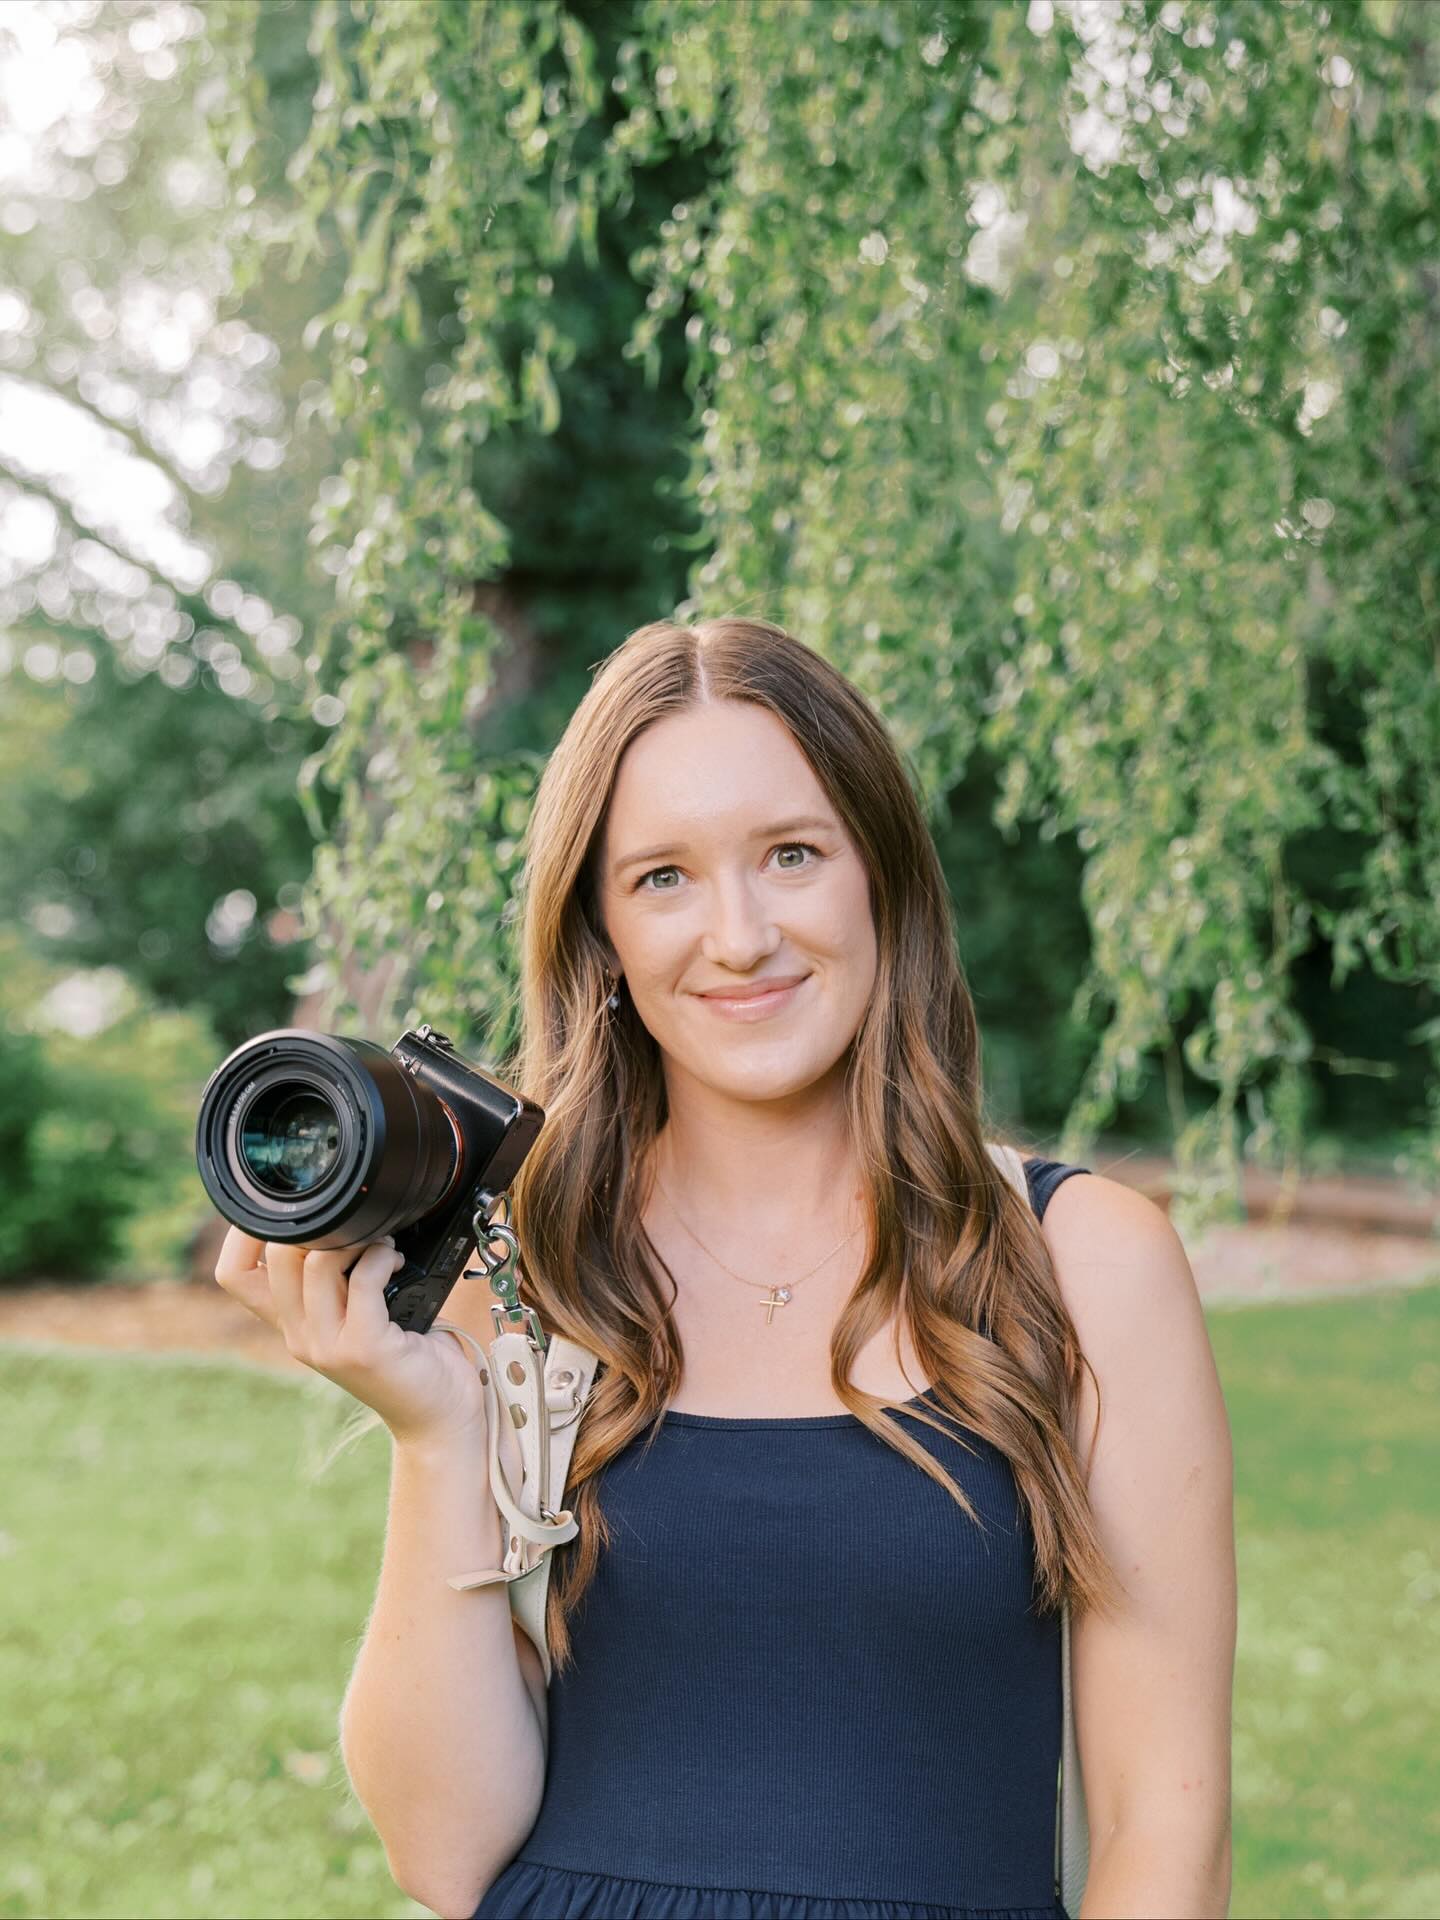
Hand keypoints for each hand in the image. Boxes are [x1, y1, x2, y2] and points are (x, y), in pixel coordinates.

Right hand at [213, 1227, 488, 1447]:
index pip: (232, 1274)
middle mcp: (298, 1336)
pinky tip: (396, 1259)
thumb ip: (336, 1280)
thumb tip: (335, 1219)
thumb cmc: (404, 1356)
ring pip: (317, 1263)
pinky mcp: (363, 1347)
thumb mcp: (355, 1314)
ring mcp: (326, 1345)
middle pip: (274, 1258)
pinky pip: (364, 1278)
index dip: (244, 1232)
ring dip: (355, 1237)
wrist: (436, 1415)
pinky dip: (382, 1256)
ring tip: (381, 1243)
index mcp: (290, 1324)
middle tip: (352, 1224)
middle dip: (313, 1223)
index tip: (287, 1204)